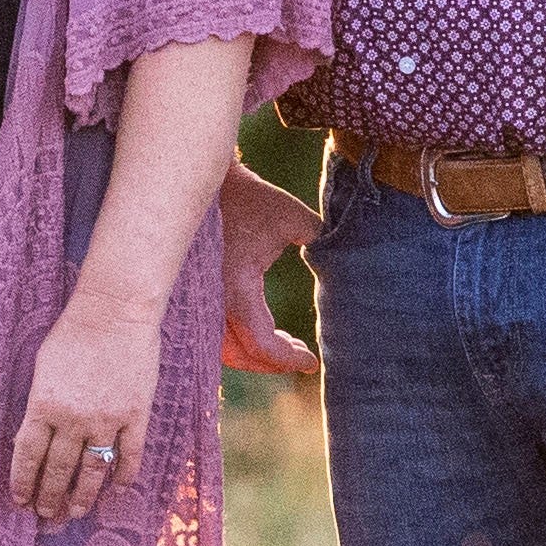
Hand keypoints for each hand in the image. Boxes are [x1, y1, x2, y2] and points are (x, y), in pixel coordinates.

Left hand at [12, 287, 163, 519]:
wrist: (115, 311)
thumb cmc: (73, 331)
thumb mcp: (43, 367)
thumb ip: (39, 403)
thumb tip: (34, 436)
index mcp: (43, 404)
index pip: (27, 454)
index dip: (23, 481)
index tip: (20, 500)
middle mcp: (72, 418)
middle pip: (58, 468)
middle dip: (50, 496)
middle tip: (47, 514)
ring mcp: (106, 418)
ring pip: (92, 470)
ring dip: (82, 495)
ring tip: (76, 512)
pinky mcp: (135, 414)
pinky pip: (130, 454)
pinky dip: (124, 475)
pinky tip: (119, 489)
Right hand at [216, 169, 317, 375]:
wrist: (206, 183)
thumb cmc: (251, 199)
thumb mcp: (291, 217)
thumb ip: (321, 240)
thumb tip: (348, 261)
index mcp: (236, 288)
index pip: (262, 344)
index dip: (288, 360)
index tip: (313, 362)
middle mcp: (213, 301)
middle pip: (242, 355)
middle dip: (274, 362)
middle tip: (304, 356)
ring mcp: (199, 300)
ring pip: (225, 349)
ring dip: (256, 353)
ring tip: (288, 343)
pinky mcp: (197, 295)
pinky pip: (215, 334)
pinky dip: (239, 340)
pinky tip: (265, 328)